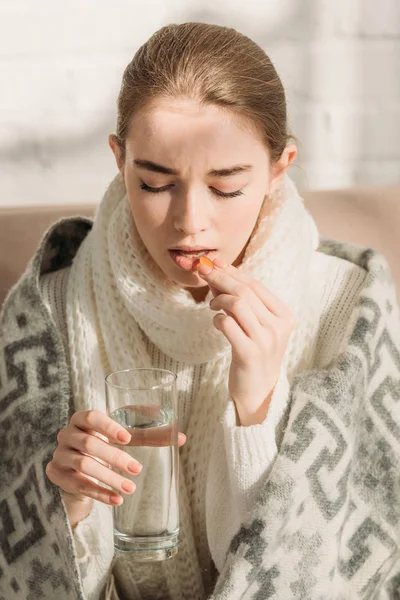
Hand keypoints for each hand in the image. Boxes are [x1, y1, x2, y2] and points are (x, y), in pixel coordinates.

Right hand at [46, 409, 185, 525]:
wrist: (76, 468)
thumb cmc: (105, 443)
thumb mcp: (125, 436)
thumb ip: (150, 434)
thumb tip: (181, 437)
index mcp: (82, 418)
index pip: (91, 416)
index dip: (109, 426)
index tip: (127, 438)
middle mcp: (67, 434)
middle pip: (89, 443)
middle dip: (115, 457)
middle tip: (137, 469)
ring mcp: (60, 455)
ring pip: (84, 465)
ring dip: (109, 477)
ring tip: (130, 488)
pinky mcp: (56, 475)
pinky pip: (79, 486)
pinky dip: (99, 493)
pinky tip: (117, 500)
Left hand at [196, 259, 294, 425]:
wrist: (259, 391)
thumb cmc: (254, 353)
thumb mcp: (255, 325)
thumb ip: (242, 302)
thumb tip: (218, 272)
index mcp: (284, 316)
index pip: (256, 285)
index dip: (233, 271)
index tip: (214, 263)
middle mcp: (278, 327)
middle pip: (245, 291)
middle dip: (220, 278)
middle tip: (203, 272)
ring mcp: (265, 340)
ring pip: (237, 304)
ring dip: (218, 299)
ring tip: (212, 305)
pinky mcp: (249, 353)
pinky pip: (228, 324)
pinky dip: (217, 318)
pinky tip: (216, 322)